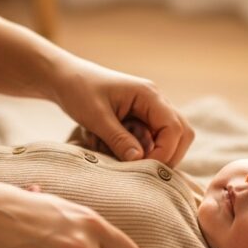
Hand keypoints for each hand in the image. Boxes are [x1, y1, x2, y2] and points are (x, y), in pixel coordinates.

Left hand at [50, 58, 194, 166]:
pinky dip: (146, 149)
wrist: (64, 78)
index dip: (164, 152)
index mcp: (148, 94)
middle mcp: (155, 100)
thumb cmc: (78, 90)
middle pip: (182, 133)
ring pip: (172, 137)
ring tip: (133, 162)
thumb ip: (119, 138)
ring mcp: (150, 109)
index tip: (143, 167)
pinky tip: (125, 153)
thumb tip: (139, 160)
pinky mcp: (141, 117)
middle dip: (169, 155)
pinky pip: (155, 137)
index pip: (174, 128)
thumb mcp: (96, 117)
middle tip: (145, 170)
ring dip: (158, 153)